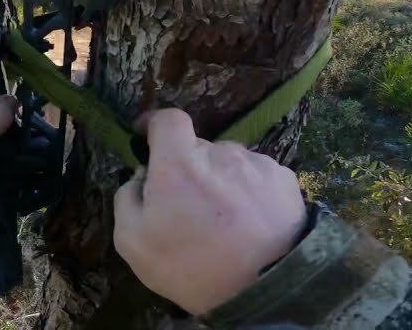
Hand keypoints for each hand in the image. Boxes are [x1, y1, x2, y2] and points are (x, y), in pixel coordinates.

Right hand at [113, 109, 306, 315]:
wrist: (266, 291)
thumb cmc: (193, 268)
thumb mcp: (133, 243)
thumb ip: (127, 198)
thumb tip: (142, 174)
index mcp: (179, 163)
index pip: (166, 119)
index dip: (154, 125)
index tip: (148, 138)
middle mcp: (220, 152)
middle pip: (199, 149)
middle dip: (190, 170)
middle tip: (191, 209)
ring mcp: (256, 164)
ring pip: (230, 163)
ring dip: (223, 182)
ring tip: (227, 223)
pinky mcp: (284, 180)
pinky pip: (258, 177)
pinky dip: (251, 193)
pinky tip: (252, 224)